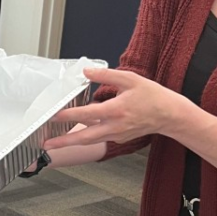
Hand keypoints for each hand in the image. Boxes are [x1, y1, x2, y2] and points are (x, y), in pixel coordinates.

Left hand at [42, 67, 185, 150]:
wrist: (170, 115)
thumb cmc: (152, 96)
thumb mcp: (130, 79)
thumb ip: (106, 75)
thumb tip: (86, 71)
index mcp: (116, 110)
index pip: (86, 114)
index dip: (68, 115)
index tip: (53, 116)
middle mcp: (115, 126)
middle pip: (84, 137)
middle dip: (64, 142)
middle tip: (46, 144)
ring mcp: (117, 134)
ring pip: (90, 140)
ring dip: (72, 142)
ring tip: (54, 143)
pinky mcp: (119, 138)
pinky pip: (99, 137)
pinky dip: (86, 136)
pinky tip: (76, 132)